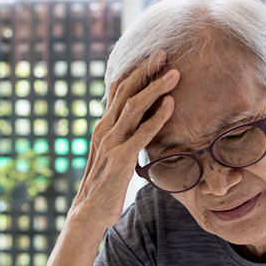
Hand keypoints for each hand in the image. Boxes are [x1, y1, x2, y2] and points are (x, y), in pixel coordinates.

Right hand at [69, 50, 179, 227]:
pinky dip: (157, 117)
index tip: (154, 58)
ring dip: (156, 88)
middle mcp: (105, 129)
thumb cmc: (106, 184)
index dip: (136, 72)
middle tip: (164, 54)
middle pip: (126, 92)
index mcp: (103, 126)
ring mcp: (112, 143)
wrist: (90, 212)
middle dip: (146, 71)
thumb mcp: (113, 154)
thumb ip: (124, 136)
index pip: (118, 91)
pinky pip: (141, 134)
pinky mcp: (121, 159)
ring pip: (134, 107)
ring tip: (175, 74)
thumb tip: (140, 122)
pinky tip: (170, 105)